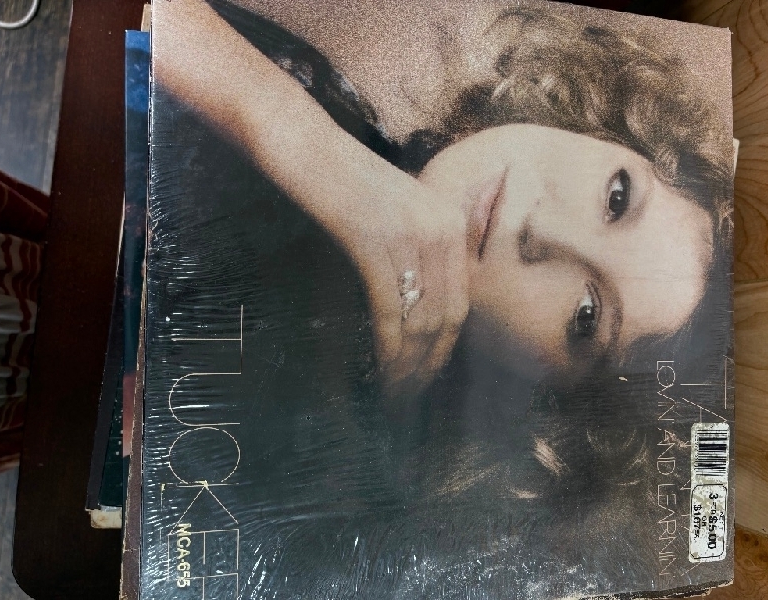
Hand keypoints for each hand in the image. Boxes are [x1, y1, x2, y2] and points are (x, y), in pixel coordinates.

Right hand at [338, 189, 468, 400]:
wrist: (308, 148)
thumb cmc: (345, 182)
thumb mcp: (396, 213)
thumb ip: (416, 251)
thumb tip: (413, 309)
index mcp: (451, 224)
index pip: (460, 302)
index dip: (445, 348)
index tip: (428, 375)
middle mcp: (441, 231)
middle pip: (446, 317)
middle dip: (429, 365)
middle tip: (410, 396)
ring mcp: (410, 236)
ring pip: (419, 319)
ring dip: (408, 365)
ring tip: (394, 394)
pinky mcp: (375, 243)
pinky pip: (389, 309)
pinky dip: (387, 346)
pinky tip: (381, 369)